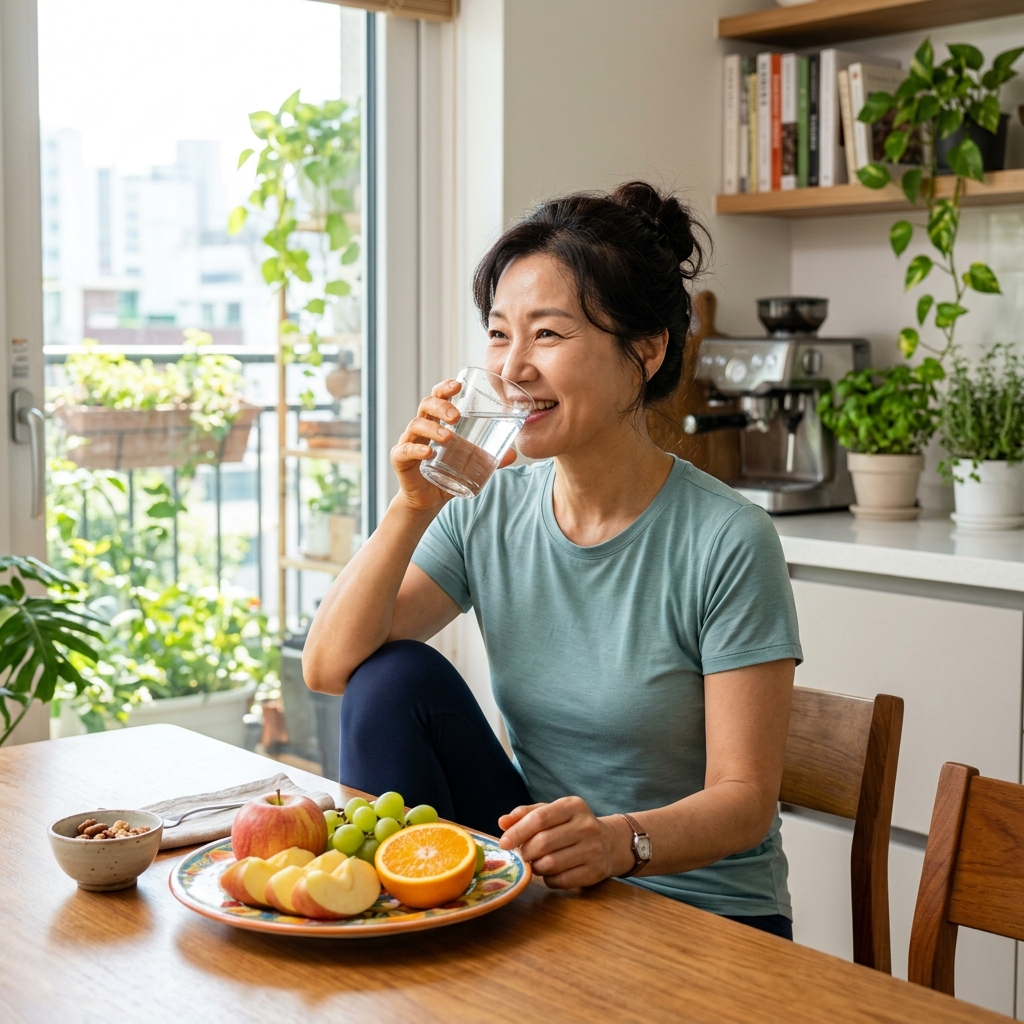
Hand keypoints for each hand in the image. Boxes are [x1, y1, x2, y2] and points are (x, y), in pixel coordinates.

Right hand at [391, 379, 516, 511]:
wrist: (428, 500)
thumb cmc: (447, 474)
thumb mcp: (470, 464)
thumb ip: (489, 458)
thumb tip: (514, 454)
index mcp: (437, 422)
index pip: (438, 397)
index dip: (445, 388)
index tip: (458, 385)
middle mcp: (421, 428)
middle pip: (426, 405)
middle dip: (441, 406)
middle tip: (457, 416)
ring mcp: (408, 442)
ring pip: (416, 425)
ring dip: (432, 428)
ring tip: (448, 437)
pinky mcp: (400, 460)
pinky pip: (404, 451)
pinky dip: (416, 450)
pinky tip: (428, 453)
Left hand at [497, 797, 633, 888]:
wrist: (610, 842)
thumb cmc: (572, 825)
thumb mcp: (553, 812)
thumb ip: (526, 814)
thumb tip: (502, 822)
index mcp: (573, 806)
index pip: (540, 818)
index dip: (518, 831)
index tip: (504, 842)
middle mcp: (586, 826)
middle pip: (543, 843)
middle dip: (526, 851)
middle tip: (523, 854)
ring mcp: (593, 849)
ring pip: (550, 864)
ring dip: (536, 866)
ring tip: (537, 861)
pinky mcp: (595, 872)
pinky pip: (560, 880)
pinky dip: (548, 879)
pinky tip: (551, 872)